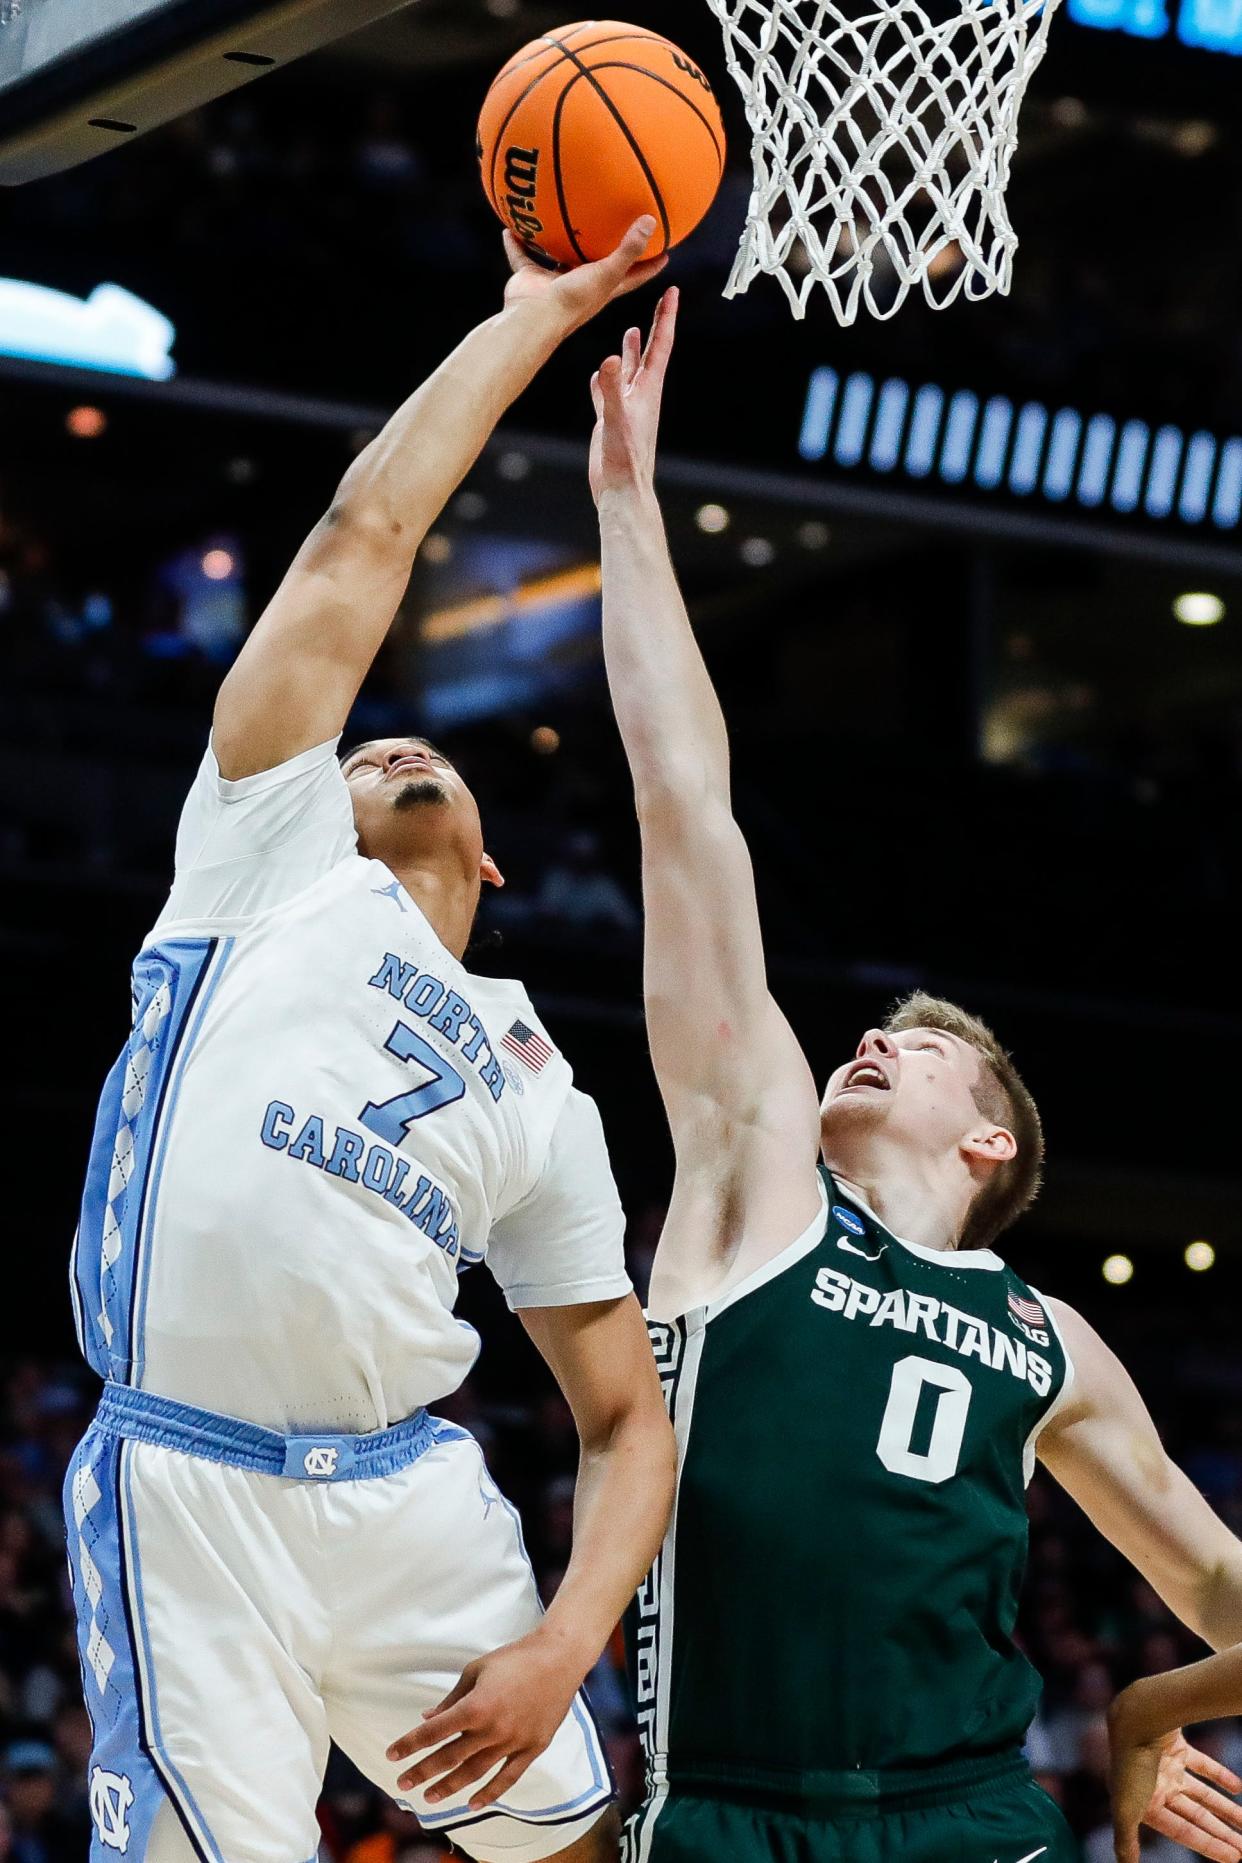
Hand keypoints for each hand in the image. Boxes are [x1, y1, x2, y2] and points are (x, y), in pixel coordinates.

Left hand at [387, 1629, 588, 1813]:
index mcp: (476, 1706)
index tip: (392, 1755)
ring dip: (449, 1788)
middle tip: (402, 1784)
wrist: (558, 1658)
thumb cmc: (514, 1658)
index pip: (435, 1731)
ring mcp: (514, 1742)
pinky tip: (472, 1804)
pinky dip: (489, 1794)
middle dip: (423, 1772)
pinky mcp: (532, 1748)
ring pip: (475, 1773)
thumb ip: (452, 1699)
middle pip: (450, 1757)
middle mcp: (493, 1729)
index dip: (411, 1744)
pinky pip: (508, 1779)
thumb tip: (428, 1718)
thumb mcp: (477, 1671)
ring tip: (429, 1798)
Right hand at [503, 217, 667, 333]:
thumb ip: (628, 249)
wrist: (534, 319)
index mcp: (604, 287)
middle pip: (598, 263)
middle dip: (606, 247)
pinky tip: (511, 225)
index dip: (651, 264)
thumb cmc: (574, 301)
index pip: (634, 275)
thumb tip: (651, 221)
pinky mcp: (532, 280)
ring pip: (558, 257)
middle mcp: (582, 284)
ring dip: (558, 242)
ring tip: (561, 217)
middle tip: (617, 221)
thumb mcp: (607, 273)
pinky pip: (523, 256)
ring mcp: (555, 282)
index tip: (666, 249)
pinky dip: (516, 243)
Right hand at [589, 286, 678, 505]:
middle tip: (660, 299)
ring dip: (630, 351)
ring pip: (629, 371)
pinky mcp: (611, 420)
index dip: (666, 317)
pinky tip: (599, 373)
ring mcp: (626, 407)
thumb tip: (608, 358)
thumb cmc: (624, 459)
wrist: (622, 490)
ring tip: (631, 330)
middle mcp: (640, 395)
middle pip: (649, 352)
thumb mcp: (615, 419)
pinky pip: (608, 393)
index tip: (672, 291)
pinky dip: (604, 379)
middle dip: (654, 325)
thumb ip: (610, 390)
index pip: (660, 345)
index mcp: (648, 390)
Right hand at [1109, 1707, 1241, 1862]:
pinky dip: (1220, 1775)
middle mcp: (1157, 1787)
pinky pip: (1203, 1765)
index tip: (1234, 1858)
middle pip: (1196, 1815)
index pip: (1183, 1831)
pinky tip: (1238, 1788)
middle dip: (1221, 1832)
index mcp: (1145, 1804)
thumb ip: (1125, 1840)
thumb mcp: (1125, 1810)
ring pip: (1202, 1793)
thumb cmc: (1130, 1768)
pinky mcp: (1177, 1747)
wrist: (1138, 1718)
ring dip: (1225, 1808)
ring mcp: (1168, 1767)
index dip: (1209, 1846)